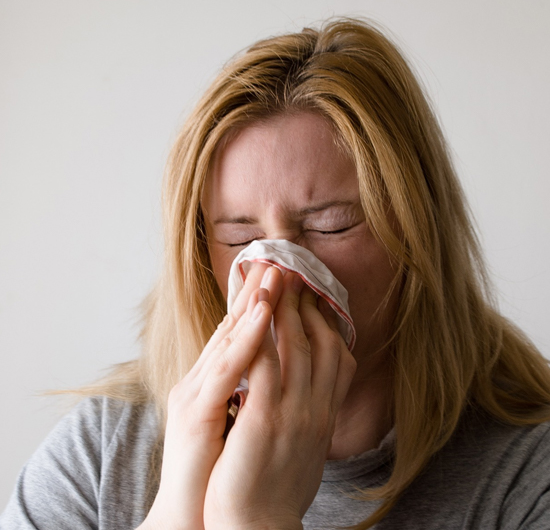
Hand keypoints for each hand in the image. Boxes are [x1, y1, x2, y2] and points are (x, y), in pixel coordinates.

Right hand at [140, 263, 280, 529]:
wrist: (196, 519)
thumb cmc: (220, 470)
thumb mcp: (239, 421)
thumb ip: (250, 392)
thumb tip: (272, 372)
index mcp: (213, 384)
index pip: (238, 336)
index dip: (256, 304)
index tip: (276, 278)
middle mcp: (200, 382)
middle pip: (230, 328)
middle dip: (255, 292)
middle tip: (276, 260)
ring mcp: (195, 393)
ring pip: (227, 338)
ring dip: (252, 302)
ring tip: (272, 272)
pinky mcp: (195, 412)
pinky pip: (226, 367)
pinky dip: (246, 337)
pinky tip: (264, 313)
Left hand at [203, 271, 356, 529]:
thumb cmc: (275, 488)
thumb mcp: (303, 447)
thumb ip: (309, 415)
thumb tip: (310, 393)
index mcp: (324, 414)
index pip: (336, 357)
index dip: (325, 322)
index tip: (313, 297)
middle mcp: (316, 408)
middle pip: (318, 342)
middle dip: (306, 303)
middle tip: (294, 273)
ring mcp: (293, 412)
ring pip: (294, 346)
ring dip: (284, 306)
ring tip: (275, 275)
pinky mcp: (265, 419)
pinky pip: (265, 365)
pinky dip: (261, 333)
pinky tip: (255, 308)